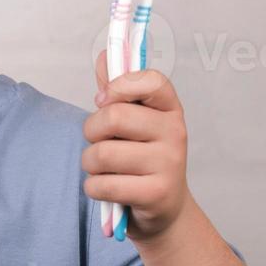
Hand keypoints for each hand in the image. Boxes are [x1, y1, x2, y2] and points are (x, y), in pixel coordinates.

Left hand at [82, 50, 190, 242]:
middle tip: (99, 141)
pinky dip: (93, 188)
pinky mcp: (155, 194)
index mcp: (170, 108)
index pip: (150, 80)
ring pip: (102, 154)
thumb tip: (105, 56)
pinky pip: (102, 185)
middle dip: (91, 131)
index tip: (104, 99)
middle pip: (114, 117)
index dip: (119, 86)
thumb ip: (117, 89)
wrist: (165, 210)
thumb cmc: (141, 157)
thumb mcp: (133, 122)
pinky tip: (108, 189)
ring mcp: (169, 164)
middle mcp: (175, 133)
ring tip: (104, 168)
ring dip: (90, 164)